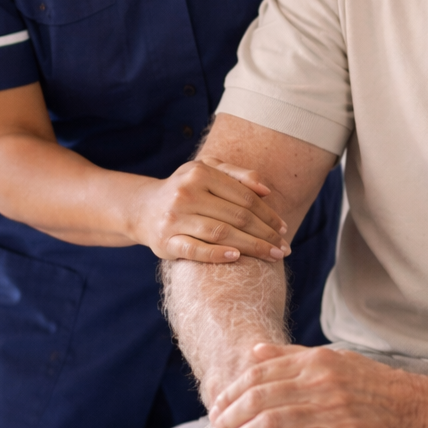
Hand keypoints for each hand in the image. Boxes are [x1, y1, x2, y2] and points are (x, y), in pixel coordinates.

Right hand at [130, 159, 290, 262]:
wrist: (144, 209)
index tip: (284, 228)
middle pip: (236, 216)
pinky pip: (195, 250)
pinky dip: (216, 254)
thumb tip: (266, 191)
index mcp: (200, 172)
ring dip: (251, 246)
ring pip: (221, 233)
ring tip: (271, 256)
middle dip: (265, 234)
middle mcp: (186, 192)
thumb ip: (238, 175)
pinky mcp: (165, 241)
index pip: (244, 196)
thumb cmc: (186, 189)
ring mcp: (175, 218)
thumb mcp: (208, 171)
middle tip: (283, 248)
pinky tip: (237, 257)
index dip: (268, 214)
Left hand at [208, 344, 427, 427]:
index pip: (261, 372)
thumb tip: (256, 353)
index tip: (217, 408)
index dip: (232, 391)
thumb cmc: (379, 389)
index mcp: (318, 361)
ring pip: (270, 422)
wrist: (422, 412)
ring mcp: (331, 409)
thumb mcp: (338, 362)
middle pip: (259, 397)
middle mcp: (321, 381)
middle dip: (229, 418)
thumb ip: (294, 358)